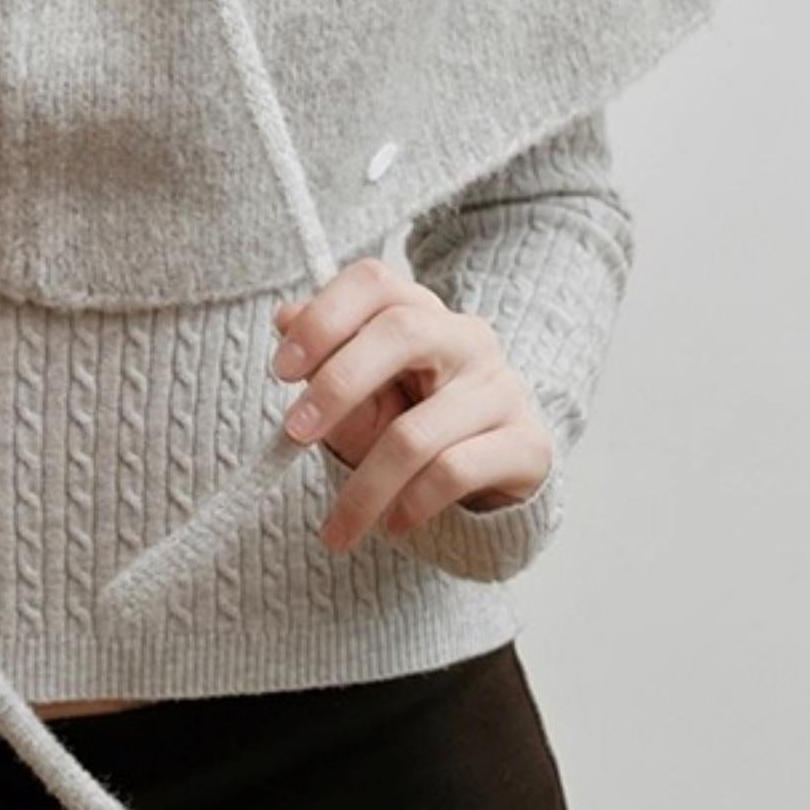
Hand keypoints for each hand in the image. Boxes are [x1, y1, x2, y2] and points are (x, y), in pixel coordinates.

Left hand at [270, 256, 554, 551]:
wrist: (489, 481)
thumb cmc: (413, 427)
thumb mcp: (362, 400)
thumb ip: (326, 362)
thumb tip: (286, 317)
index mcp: (420, 313)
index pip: (374, 282)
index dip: (325, 317)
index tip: (283, 368)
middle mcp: (467, 338)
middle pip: (402, 333)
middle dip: (338, 385)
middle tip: (295, 434)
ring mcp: (502, 388)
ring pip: (418, 431)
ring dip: (366, 488)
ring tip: (338, 527)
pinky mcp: (526, 442)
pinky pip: (454, 471)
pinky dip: (411, 504)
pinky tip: (393, 525)